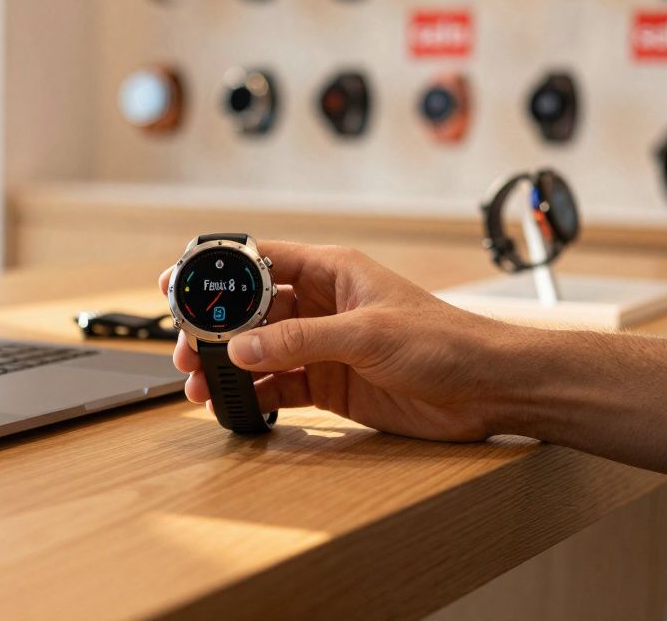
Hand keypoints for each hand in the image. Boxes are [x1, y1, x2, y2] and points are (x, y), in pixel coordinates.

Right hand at [160, 240, 520, 441]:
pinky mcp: (331, 384)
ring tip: (198, 385)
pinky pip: (279, 386)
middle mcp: (322, 306)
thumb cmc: (446, 341)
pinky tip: (234, 405)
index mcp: (332, 272)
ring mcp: (324, 347)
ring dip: (228, 367)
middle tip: (185, 351)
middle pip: (250, 313)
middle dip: (214, 330)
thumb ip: (301, 341)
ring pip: (259, 352)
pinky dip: (254, 395)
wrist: (488, 389)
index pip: (260, 261)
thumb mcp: (368, 334)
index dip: (216, 270)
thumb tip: (242, 346)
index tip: (178, 283)